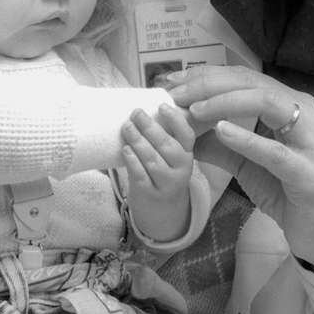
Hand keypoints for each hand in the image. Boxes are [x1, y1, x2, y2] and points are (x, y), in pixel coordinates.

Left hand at [120, 103, 195, 241]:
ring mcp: (167, 183)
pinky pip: (141, 175)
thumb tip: (143, 107)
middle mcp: (181, 168)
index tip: (161, 106)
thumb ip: (163, 135)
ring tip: (127, 127)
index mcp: (187, 153)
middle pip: (166, 146)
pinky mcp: (151, 193)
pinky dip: (133, 161)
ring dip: (138, 141)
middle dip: (150, 127)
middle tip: (136, 113)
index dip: (175, 119)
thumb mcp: (171, 155)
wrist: (163, 207)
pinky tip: (125, 149)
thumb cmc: (163, 170)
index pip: (186, 134)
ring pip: (153, 160)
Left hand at [159, 66, 313, 275]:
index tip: (171, 83)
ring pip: (268, 103)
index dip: (206, 76)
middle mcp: (306, 113)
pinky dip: (247, 138)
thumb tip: (181, 130)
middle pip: (254, 83)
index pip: (245, 78)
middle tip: (175, 93)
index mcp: (291, 106)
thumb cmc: (289, 193)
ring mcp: (311, 141)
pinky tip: (221, 132)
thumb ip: (219, 146)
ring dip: (225, 102)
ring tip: (193, 109)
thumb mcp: (247, 165)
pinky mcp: (310, 173)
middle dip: (209, 84)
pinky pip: (276, 152)